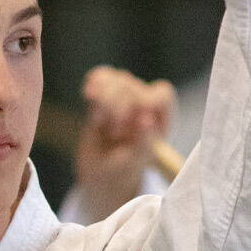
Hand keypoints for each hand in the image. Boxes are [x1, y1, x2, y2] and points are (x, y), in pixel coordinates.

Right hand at [73, 67, 174, 219]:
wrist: (97, 174)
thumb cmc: (120, 173)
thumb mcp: (132, 166)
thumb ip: (142, 145)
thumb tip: (146, 119)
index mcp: (160, 122)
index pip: (162, 94)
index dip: (144, 102)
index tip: (129, 123)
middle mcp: (146, 106)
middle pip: (134, 86)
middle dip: (117, 108)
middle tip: (113, 133)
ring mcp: (126, 98)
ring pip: (117, 79)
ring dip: (103, 101)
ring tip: (99, 124)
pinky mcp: (106, 94)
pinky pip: (102, 76)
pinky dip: (94, 83)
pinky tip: (88, 95)